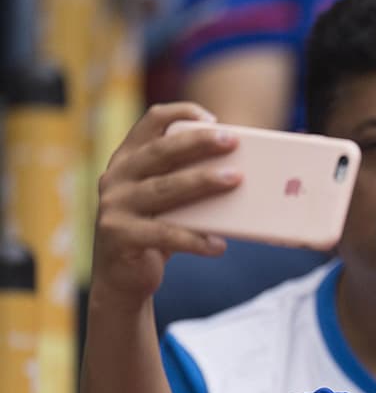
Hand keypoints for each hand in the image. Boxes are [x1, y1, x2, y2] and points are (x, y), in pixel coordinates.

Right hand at [92, 102, 241, 305]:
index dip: (180, 113)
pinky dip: (194, 239)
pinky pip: (164, 234)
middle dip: (198, 143)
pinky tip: (219, 245)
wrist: (122, 279)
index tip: (213, 119)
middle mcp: (116, 177)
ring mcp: (114, 206)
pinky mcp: (119, 236)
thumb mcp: (167, 202)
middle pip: (160, 151)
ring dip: (202, 182)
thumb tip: (243, 172)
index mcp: (128, 159)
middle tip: (232, 141)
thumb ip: (187, 181)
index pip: (151, 122)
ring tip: (235, 180)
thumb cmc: (154, 232)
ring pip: (164, 189)